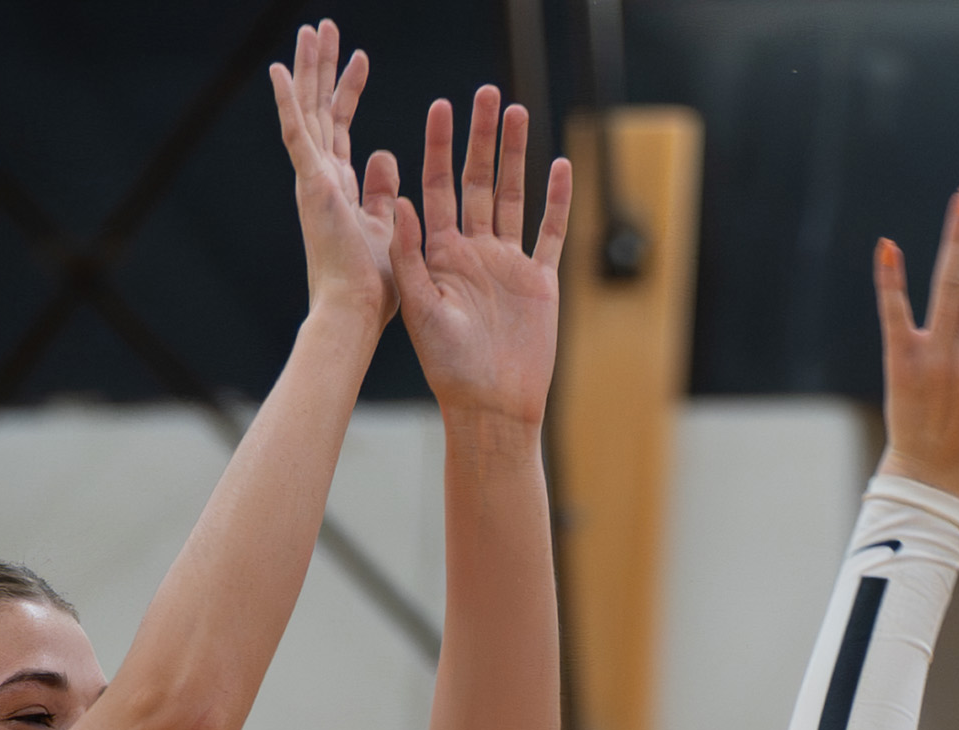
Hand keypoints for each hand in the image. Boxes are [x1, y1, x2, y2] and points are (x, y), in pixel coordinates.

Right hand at [268, 22, 398, 334]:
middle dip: (322, 67)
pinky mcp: (311, 185)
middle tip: (323, 28)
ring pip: (307, 111)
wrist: (355, 313)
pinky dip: (286, 101)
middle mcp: (320, 179)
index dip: (348, 90)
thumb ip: (383, 190)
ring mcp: (312, 180)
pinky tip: (277, 70)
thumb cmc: (372, 287)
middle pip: (319, 109)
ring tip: (310, 30)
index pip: (340, 127)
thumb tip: (385, 154)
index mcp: (337, 188)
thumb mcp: (386, 225)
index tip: (360, 58)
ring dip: (307, 69)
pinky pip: (297, 134)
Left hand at [392, 86, 569, 431]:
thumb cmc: (448, 369)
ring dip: (516, 155)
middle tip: (485, 93)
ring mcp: (508, 264)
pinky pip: (550, 231)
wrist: (492, 407)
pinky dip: (557, 199)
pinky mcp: (539, 280)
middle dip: (480, 138)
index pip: (439, 189)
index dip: (439, 148)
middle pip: (478, 182)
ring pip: (514, 197)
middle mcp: (474, 254)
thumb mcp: (420, 308)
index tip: (441, 107)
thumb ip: (409, 255)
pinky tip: (560, 164)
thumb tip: (399, 200)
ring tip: (517, 112)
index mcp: (440, 257)